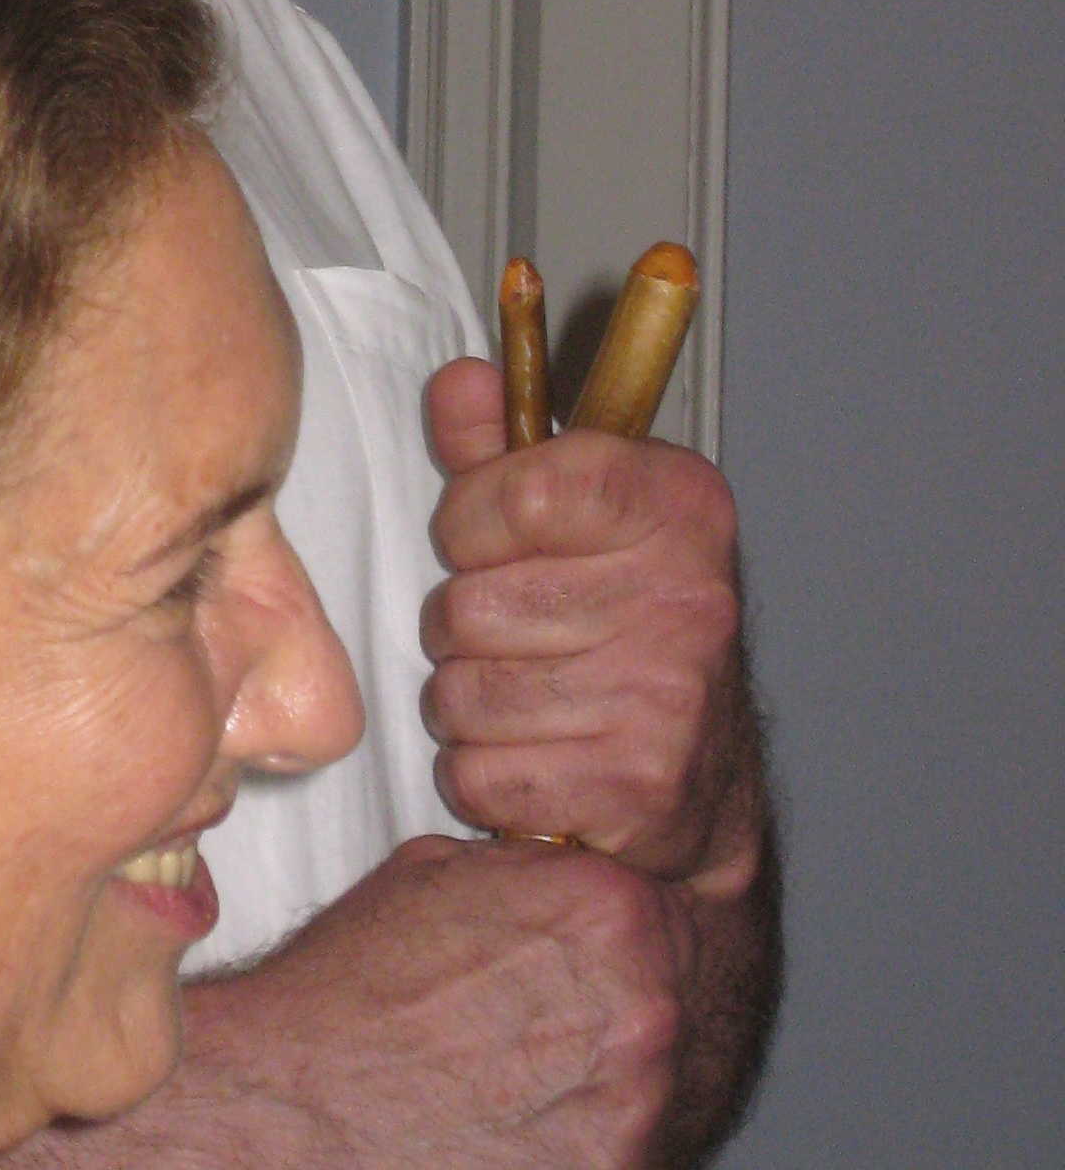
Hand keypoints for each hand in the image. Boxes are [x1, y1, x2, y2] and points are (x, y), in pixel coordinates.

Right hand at [0, 835, 695, 1169]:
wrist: (280, 1106)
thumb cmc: (342, 996)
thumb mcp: (442, 874)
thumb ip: (535, 879)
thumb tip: (567, 881)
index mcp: (609, 910)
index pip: (678, 907)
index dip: (639, 931)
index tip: (618, 953)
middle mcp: (642, 1008)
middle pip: (688, 998)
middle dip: (633, 1008)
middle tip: (565, 1024)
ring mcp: (635, 1111)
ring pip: (673, 1092)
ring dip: (621, 1089)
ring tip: (540, 1086)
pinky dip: (594, 1162)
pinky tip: (530, 1140)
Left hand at [419, 355, 760, 893]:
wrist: (708, 780)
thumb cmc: (626, 624)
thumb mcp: (577, 513)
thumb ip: (504, 446)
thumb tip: (460, 381)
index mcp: (677, 506)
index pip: (521, 489)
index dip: (469, 519)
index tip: (483, 541)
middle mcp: (686, 599)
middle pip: (468, 603)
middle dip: (460, 625)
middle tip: (511, 635)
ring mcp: (665, 697)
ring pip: (462, 692)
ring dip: (466, 704)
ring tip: (521, 696)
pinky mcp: (635, 788)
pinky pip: (480, 774)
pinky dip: (484, 776)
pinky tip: (533, 758)